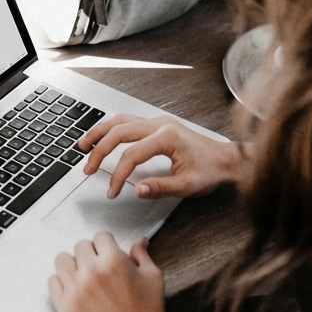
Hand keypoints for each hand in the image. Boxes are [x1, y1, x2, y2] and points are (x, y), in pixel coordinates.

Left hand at [49, 233, 178, 311]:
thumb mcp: (152, 277)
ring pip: (62, 260)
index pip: (100, 236)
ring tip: (84, 276)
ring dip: (73, 265)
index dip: (107, 245)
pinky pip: (53, 282)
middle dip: (91, 254)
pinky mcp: (65, 307)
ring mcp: (75, 290)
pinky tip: (74, 289)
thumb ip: (141, 255)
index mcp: (113, 260)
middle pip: (80, 246)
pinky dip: (62, 283)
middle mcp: (91, 272)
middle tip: (99, 268)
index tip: (108, 253)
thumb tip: (139, 241)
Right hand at [77, 113, 241, 198]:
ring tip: (84, 145)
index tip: (113, 191)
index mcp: (167, 137)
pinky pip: (128, 121)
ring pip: (121, 120)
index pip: (131, 155)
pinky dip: (112, 129)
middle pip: (119, 131)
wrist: (228, 159)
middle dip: (99, 151)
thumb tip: (136, 190)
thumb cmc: (212, 170)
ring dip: (100, 132)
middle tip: (88, 168)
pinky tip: (103, 137)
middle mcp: (160, 124)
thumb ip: (160, 188)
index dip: (118, 175)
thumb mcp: (187, 186)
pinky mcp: (158, 125)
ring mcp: (159, 122)